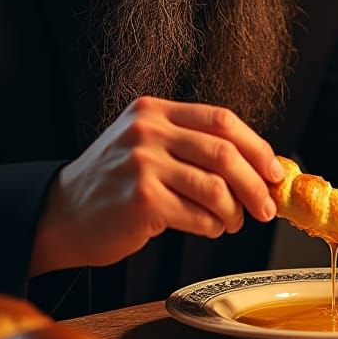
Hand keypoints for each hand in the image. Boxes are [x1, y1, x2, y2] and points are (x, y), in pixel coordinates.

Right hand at [30, 97, 283, 275]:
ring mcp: (142, 165)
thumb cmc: (115, 183)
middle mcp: (148, 130)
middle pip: (224, 153)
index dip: (256, 147)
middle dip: (255, 184)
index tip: (274, 171)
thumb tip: (259, 166)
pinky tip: (209, 228)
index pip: (221, 120)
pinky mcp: (141, 201)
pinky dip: (213, 226)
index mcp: (155, 110)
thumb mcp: (147, 144)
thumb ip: (192, 145)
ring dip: (234, 211)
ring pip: (215, 187)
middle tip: (266, 206)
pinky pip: (198, 215)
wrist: (62, 214)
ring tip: (232, 222)